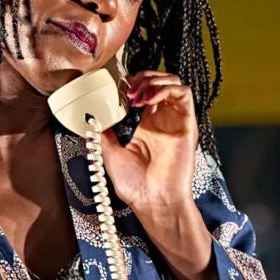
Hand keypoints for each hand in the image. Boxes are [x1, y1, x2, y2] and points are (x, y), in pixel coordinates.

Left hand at [100, 71, 198, 217]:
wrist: (152, 202)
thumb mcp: (111, 155)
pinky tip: (148, 99)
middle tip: (128, 88)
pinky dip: (166, 88)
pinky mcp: (187, 125)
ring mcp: (176, 121)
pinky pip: (185, 94)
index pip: (146, 90)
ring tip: (137, 94)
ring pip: (174, 82)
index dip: (134, 83)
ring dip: (154, 80)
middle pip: (161, 81)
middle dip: (143, 77)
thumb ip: (104, 135)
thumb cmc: (135, 187)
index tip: (118, 88)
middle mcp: (164, 120)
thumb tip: (92, 118)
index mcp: (148, 125)